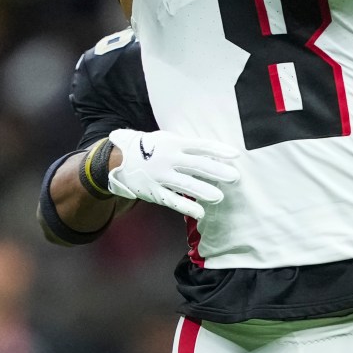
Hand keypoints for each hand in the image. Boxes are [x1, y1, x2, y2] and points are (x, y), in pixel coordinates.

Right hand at [104, 127, 240, 219]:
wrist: (117, 158)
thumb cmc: (149, 148)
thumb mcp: (166, 140)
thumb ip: (186, 147)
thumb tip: (212, 155)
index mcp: (173, 143)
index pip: (200, 146)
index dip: (218, 150)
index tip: (235, 155)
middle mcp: (168, 158)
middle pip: (197, 165)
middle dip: (217, 172)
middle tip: (234, 177)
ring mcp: (160, 176)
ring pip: (185, 184)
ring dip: (203, 190)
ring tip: (219, 197)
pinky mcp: (154, 191)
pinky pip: (172, 200)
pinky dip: (186, 206)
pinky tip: (200, 212)